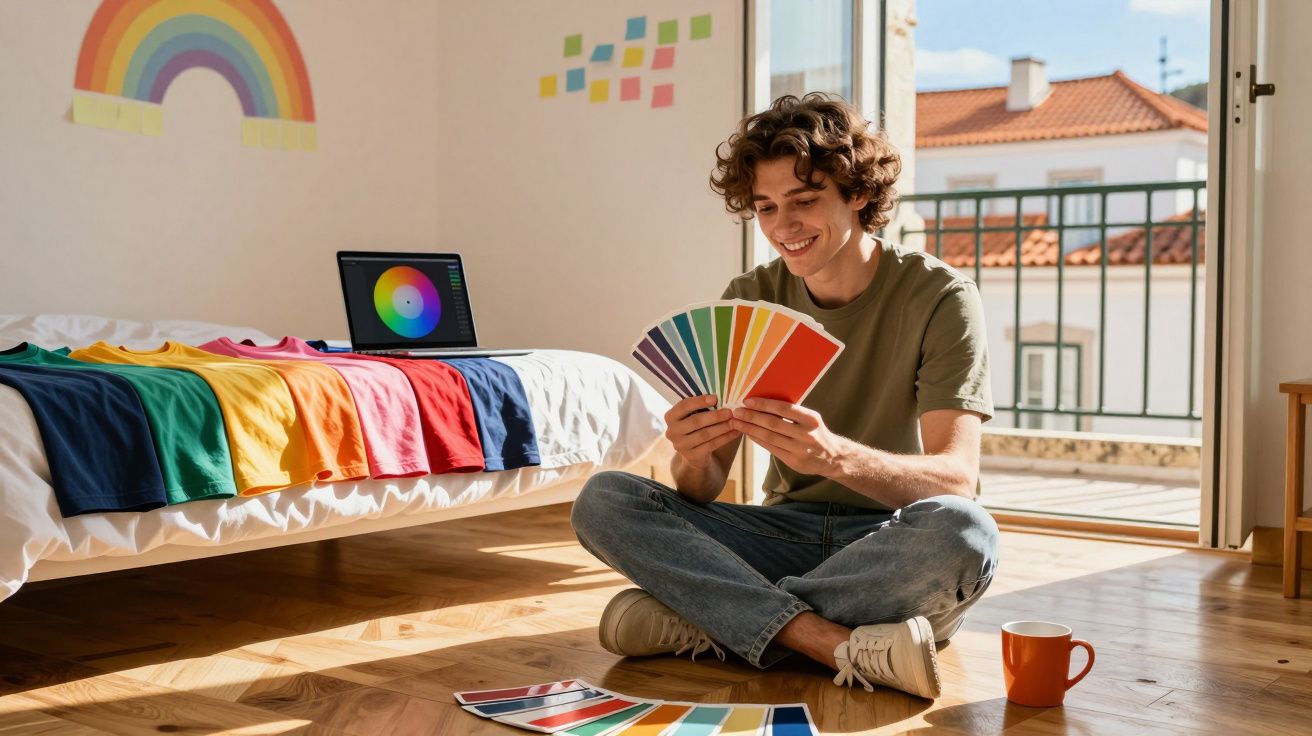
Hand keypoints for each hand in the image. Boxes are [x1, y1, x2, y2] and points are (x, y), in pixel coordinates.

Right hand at [664, 395, 739, 468]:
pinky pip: (711, 445)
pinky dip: (725, 438)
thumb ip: (701, 406)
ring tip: (735, 422)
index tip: (715, 398)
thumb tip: (721, 394)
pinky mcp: (691, 456)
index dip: (699, 401)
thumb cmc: (696, 427)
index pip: (684, 406)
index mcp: (670, 417)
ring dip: (722, 427)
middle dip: (715, 416)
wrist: (694, 453)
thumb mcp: (694, 415)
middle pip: (696, 421)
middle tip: (730, 412)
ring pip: (705, 434)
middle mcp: (672, 431)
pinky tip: (735, 432)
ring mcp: (680, 445)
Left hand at [729, 397, 847, 475]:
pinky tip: (749, 434)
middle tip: (737, 412)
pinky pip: (771, 449)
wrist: (833, 457)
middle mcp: (806, 434)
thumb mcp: (810, 419)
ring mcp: (800, 450)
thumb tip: (764, 403)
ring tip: (737, 423)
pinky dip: (758, 440)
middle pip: (773, 424)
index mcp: (811, 419)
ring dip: (750, 429)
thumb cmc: (817, 433)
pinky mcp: (794, 462)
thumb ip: (792, 413)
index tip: (748, 400)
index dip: (764, 404)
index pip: (783, 409)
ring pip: (770, 437)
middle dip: (752, 417)